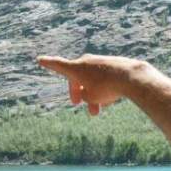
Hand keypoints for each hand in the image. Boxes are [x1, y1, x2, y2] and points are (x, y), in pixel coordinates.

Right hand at [36, 54, 153, 115]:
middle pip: (77, 78)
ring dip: (93, 93)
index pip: (57, 65)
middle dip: (79, 93)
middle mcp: (86, 62)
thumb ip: (86, 95)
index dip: (48, 64)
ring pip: (92, 79)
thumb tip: (90, 90)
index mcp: (76, 68)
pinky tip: (112, 98)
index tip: (40, 60)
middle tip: (77, 105)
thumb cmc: (106, 88)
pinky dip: (104, 87)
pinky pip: (104, 77)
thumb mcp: (91, 97)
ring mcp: (100, 61)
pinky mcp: (113, 63)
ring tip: (99, 110)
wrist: (131, 78)